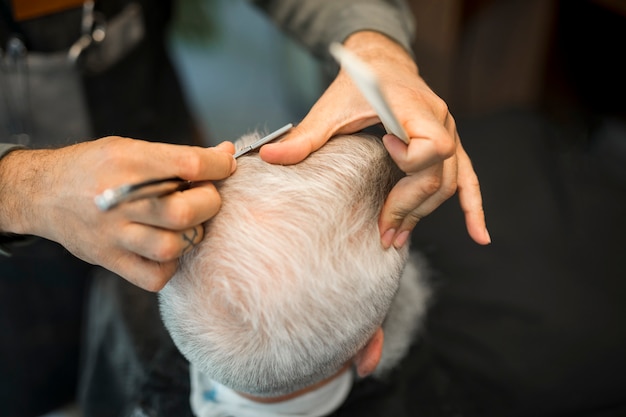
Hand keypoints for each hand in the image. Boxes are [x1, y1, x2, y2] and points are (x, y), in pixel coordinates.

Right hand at [0, 137, 235, 290]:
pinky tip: (168, 248)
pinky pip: (155, 276)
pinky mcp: (110, 259)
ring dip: (191, 234)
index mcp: (127, 161)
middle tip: (206, 196)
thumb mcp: (132, 148)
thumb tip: (226, 152)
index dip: (219, 165)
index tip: (226, 165)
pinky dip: (170, 265)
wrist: (43, 192)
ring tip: (186, 223)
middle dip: (209, 203)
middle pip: (184, 212)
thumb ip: (179, 155)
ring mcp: (113, 234)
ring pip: (172, 247)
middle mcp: (119, 200)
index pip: (189, 165)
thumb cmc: (95, 167)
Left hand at [260, 31, 489, 247]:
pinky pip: (468, 180)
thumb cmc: (359, 84)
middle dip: (410, 206)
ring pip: (449, 183)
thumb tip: (269, 157)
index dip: (412, 159)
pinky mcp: (450, 147)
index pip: (433, 144)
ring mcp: (450, 134)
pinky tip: (478, 235)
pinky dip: (473, 208)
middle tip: (384, 233)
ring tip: (398, 238)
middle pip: (438, 175)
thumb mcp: (331, 107)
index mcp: (414, 106)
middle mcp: (440, 120)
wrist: (382, 64)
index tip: (385, 151)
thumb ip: (305, 135)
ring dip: (424, 213)